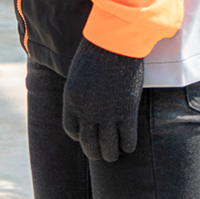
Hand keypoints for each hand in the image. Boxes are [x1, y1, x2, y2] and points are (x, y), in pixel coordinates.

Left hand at [61, 40, 145, 162]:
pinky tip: (129, 146)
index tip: (87, 137)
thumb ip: (80, 94)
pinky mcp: (126, 111)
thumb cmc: (96, 53)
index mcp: (71, 100)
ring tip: (114, 155)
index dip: (80, 137)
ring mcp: (107, 113)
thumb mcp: (78, 75)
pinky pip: (127, 138)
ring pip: (108, 146)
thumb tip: (85, 107)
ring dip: (111, 154)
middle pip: (88, 143)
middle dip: (94, 152)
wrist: (114, 43)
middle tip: (101, 154)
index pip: (72, 129)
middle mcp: (86, 110)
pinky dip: (128, 145)